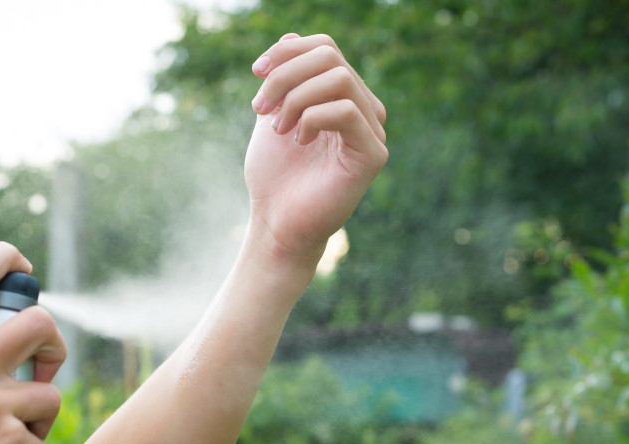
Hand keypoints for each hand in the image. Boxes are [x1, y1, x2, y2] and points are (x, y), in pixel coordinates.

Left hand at [245, 33, 387, 266]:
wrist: (276, 223)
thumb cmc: (275, 177)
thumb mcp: (272, 115)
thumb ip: (284, 79)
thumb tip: (292, 36)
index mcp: (343, 98)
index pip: (325, 48)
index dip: (288, 51)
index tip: (256, 72)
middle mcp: (364, 110)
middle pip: (330, 57)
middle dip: (285, 76)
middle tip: (259, 108)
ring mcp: (373, 131)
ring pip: (338, 79)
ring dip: (295, 98)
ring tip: (276, 128)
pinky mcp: (372, 154)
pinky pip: (344, 111)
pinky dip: (311, 118)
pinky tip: (297, 141)